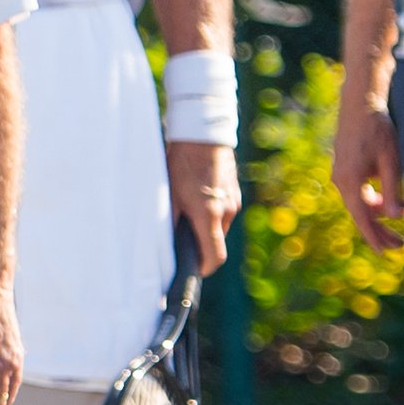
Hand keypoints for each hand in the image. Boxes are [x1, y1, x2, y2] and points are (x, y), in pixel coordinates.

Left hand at [166, 141, 239, 272]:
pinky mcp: (234, 191)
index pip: (215, 256)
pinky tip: (194, 201)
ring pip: (220, 226)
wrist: (202, 133)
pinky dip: (211, 214)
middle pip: (217, 242)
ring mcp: (234, 200)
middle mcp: (227, 210)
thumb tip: (170, 243)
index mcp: (210, 214)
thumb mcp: (169, 193)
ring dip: (206, 228)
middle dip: (201, 247)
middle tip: (181, 243)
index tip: (192, 271)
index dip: (203, 269)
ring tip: (185, 216)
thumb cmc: (181, 162)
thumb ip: (172, 221)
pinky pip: (224, 211)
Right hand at [331, 101, 403, 252]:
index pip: (362, 218)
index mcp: (350, 181)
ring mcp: (340, 174)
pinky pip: (358, 191)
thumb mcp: (391, 161)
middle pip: (359, 214)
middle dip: (378, 230)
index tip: (387, 252)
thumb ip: (393, 190)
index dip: (375, 237)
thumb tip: (396, 218)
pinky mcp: (345, 167)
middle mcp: (341, 181)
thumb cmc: (378, 130)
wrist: (360, 105)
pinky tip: (389, 199)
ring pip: (359, 203)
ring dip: (377, 214)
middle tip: (399, 245)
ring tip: (401, 219)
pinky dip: (372, 200)